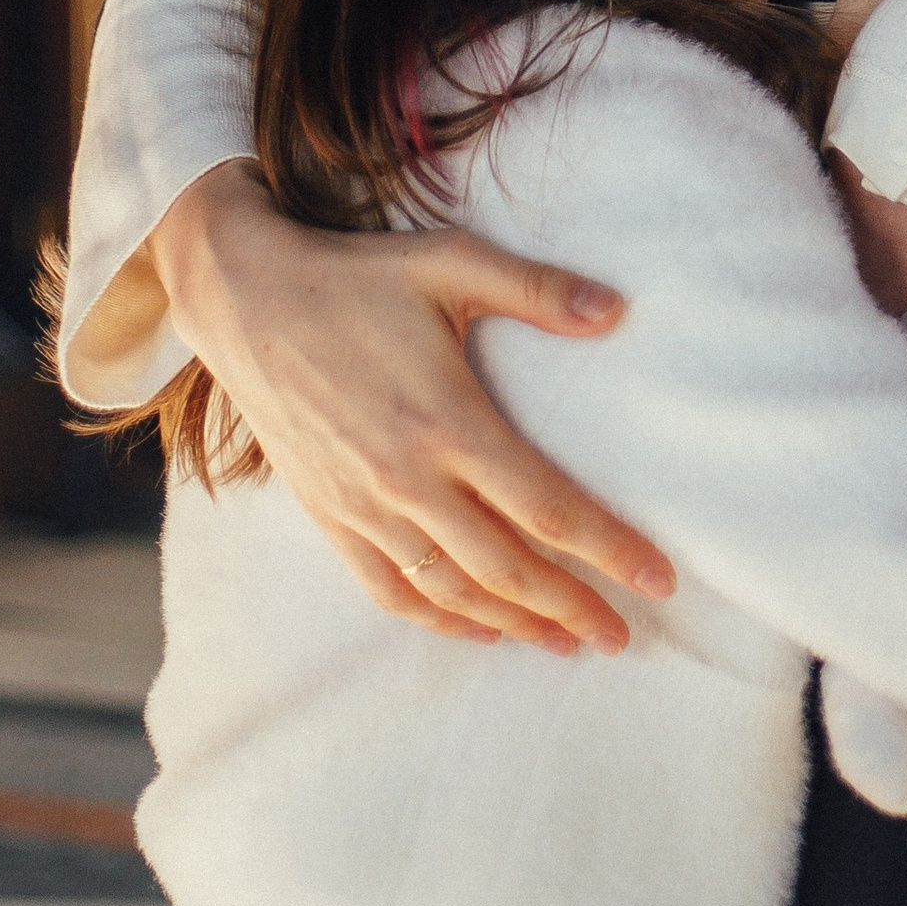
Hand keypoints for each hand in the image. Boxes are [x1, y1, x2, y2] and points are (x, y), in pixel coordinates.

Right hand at [150, 163, 675, 652]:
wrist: (247, 298)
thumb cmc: (357, 276)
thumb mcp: (450, 263)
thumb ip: (536, 290)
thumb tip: (617, 311)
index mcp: (448, 421)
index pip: (548, 507)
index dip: (610, 550)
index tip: (659, 580)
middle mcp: (407, 478)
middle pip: (507, 569)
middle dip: (573, 608)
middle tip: (623, 635)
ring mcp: (363, 505)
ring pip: (452, 591)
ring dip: (515, 624)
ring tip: (566, 641)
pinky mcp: (329, 515)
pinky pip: (390, 589)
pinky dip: (440, 620)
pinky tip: (479, 629)